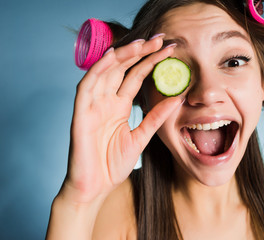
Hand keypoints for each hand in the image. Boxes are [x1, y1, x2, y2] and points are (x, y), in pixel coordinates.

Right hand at [59, 35, 180, 203]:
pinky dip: (98, 70)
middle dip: (141, 52)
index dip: (151, 61)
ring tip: (143, 43)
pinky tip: (113, 57)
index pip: (135, 76)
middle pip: (123, 69)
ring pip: (106, 72)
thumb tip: (177, 97)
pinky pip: (87, 87)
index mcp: (118, 105)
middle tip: (161, 39)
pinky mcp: (81, 114)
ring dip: (123, 55)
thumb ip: (156, 117)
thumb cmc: (112, 164)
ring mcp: (93, 105)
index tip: (169, 50)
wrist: (94, 188)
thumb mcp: (141, 137)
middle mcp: (105, 101)